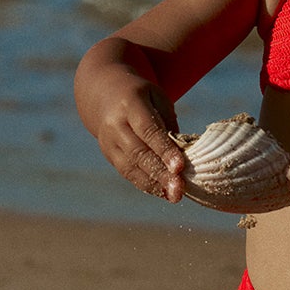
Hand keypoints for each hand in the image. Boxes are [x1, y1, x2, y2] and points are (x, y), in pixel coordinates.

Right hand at [85, 64, 186, 202]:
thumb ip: (169, 123)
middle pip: (139, 152)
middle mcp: (115, 124)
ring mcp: (108, 141)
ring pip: (131, 167)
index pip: (148, 130)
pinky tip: (162, 192)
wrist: (104, 93)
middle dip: (160, 173)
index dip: (164, 149)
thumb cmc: (142, 96)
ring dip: (154, 184)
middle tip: (179, 190)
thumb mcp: (157, 98)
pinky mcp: (109, 154)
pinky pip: (127, 172)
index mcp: (130, 104)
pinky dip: (145, 184)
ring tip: (174, 196)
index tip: (179, 167)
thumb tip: (185, 153)